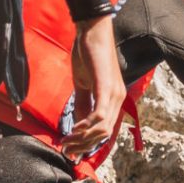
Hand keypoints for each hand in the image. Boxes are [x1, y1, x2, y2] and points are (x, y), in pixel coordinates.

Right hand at [61, 15, 123, 158]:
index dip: (88, 144)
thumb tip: (76, 127)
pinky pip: (99, 114)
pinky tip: (74, 129)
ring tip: (66, 141)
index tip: (71, 152)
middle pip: (104, 135)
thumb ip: (82, 105)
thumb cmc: (87, 55)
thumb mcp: (83, 85)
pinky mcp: (105, 86)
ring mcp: (114, 93)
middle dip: (83, 146)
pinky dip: (86, 126)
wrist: (92, 31)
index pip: (104, 131)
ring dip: (82, 139)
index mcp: (113, 99)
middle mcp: (118, 99)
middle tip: (65, 150)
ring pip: (102, 128)